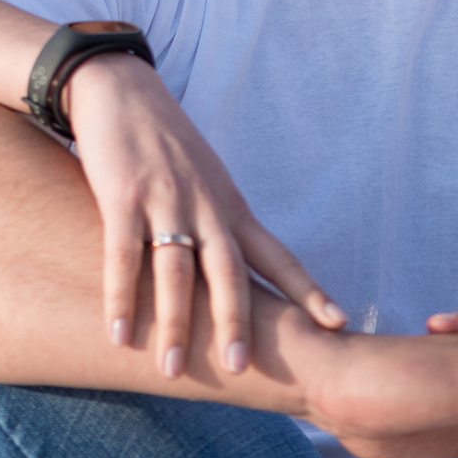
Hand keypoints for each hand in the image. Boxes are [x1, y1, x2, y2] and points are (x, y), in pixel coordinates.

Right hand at [64, 55, 346, 381]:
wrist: (119, 87)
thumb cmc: (161, 138)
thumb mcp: (203, 176)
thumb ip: (217, 219)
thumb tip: (230, 268)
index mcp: (229, 204)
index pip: (275, 254)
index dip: (307, 290)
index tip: (338, 324)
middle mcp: (205, 206)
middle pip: (229, 272)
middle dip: (237, 323)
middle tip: (241, 370)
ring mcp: (165, 201)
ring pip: (176, 272)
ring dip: (176, 324)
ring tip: (172, 370)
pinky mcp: (122, 196)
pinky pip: (123, 256)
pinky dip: (121, 298)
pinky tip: (120, 334)